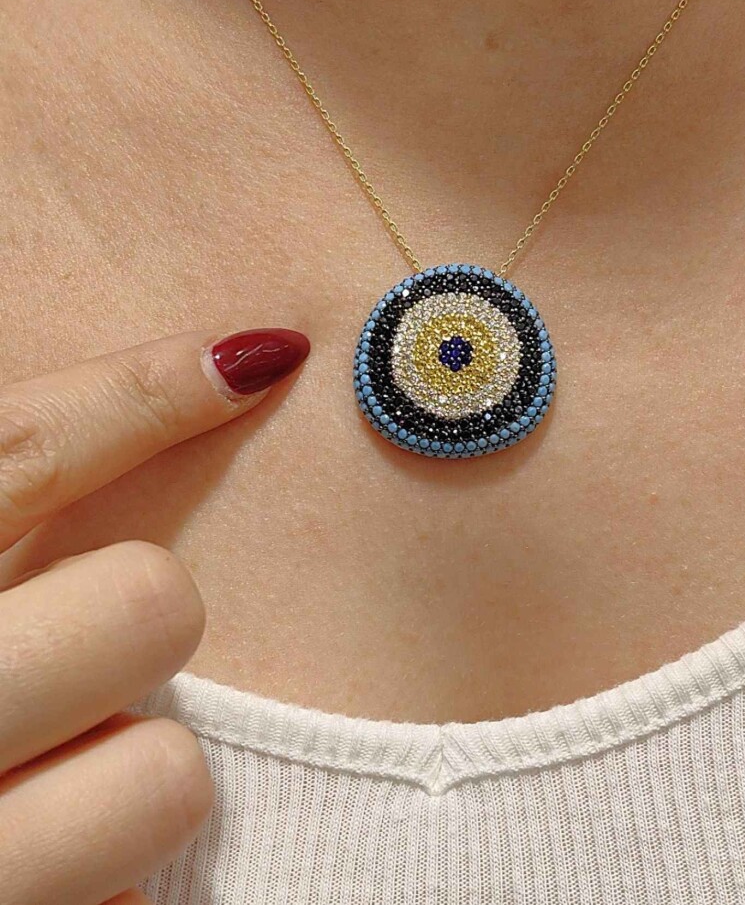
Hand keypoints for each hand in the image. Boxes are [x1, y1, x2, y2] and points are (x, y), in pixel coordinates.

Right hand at [0, 327, 309, 904]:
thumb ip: (18, 493)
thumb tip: (200, 370)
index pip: (21, 451)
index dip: (149, 392)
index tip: (260, 355)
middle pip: (151, 603)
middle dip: (148, 613)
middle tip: (96, 637)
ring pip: (173, 775)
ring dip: (144, 765)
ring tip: (69, 766)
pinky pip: (137, 894)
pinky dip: (109, 871)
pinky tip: (49, 855)